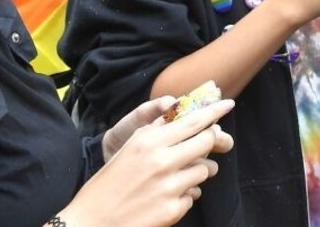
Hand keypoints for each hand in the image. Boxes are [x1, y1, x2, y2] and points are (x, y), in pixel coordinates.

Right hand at [59, 99, 234, 226]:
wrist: (90, 223)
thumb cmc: (108, 183)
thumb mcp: (129, 148)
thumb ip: (156, 131)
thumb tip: (181, 111)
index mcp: (149, 142)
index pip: (193, 121)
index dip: (215, 111)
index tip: (228, 104)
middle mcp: (162, 161)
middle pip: (207, 141)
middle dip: (210, 142)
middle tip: (202, 146)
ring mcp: (170, 187)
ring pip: (205, 170)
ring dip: (197, 172)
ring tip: (175, 178)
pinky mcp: (173, 210)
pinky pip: (193, 196)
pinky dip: (184, 196)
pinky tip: (164, 198)